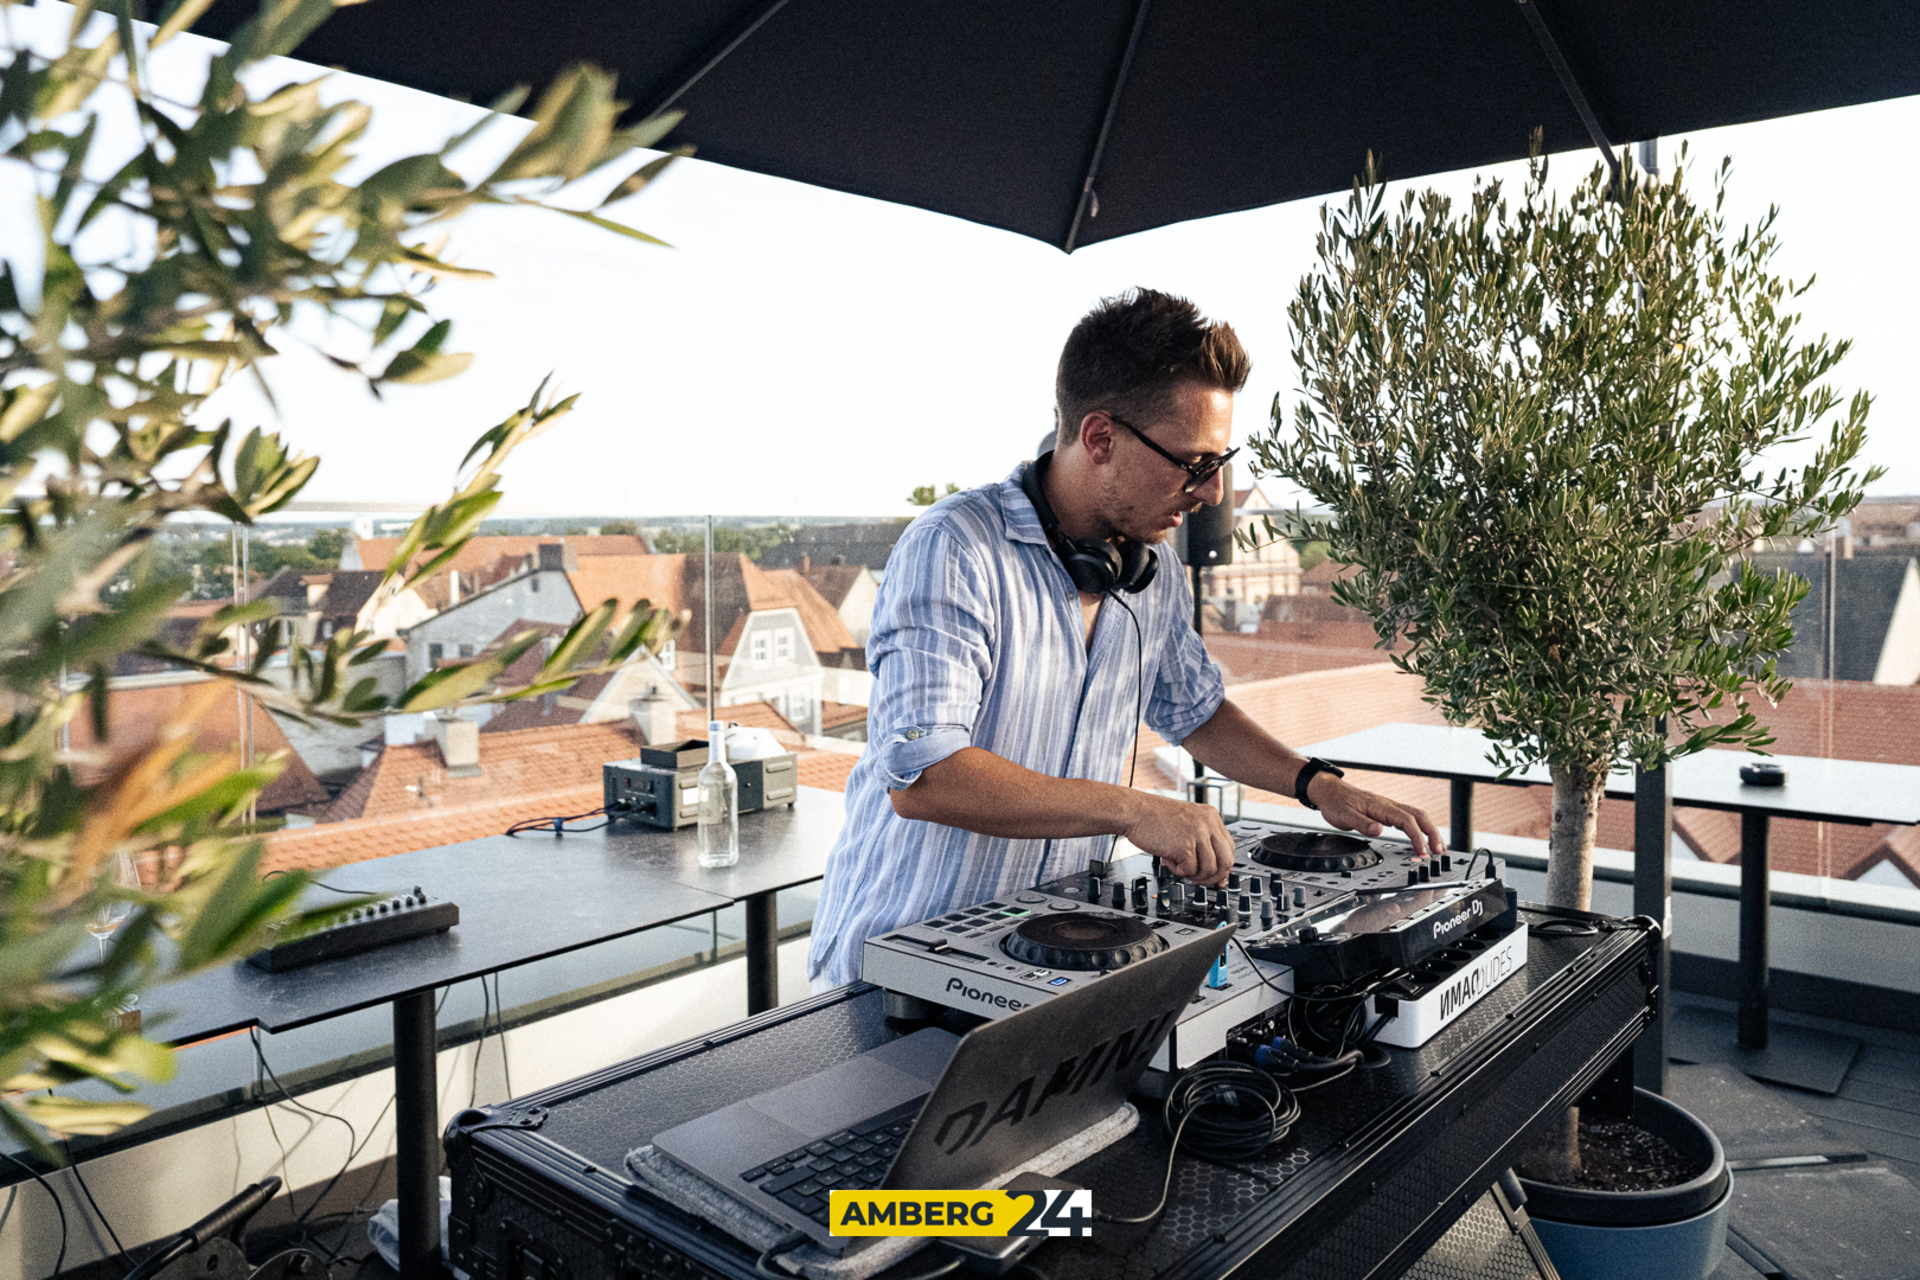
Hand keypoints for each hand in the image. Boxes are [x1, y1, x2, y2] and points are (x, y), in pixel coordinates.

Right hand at [1120, 794, 1234, 884]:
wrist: (1134, 811)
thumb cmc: (1154, 818)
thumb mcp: (1187, 822)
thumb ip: (1202, 840)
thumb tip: (1213, 869)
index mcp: (1211, 816)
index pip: (1229, 848)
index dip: (1223, 866)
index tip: (1215, 875)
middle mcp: (1208, 823)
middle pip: (1225, 861)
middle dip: (1213, 876)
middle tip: (1199, 880)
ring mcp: (1198, 834)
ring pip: (1209, 869)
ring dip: (1193, 874)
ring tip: (1178, 865)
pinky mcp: (1185, 846)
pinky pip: (1190, 870)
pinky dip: (1178, 870)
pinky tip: (1169, 859)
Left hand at [1308, 775, 1442, 859]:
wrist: (1329, 792)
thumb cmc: (1336, 802)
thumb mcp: (1344, 816)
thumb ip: (1362, 824)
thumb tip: (1379, 830)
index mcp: (1381, 806)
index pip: (1406, 820)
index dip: (1417, 836)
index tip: (1421, 851)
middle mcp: (1389, 805)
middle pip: (1419, 816)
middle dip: (1432, 833)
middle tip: (1439, 851)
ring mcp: (1389, 808)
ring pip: (1417, 816)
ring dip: (1430, 831)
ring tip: (1438, 848)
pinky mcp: (1387, 812)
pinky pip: (1410, 819)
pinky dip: (1420, 829)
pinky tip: (1422, 839)